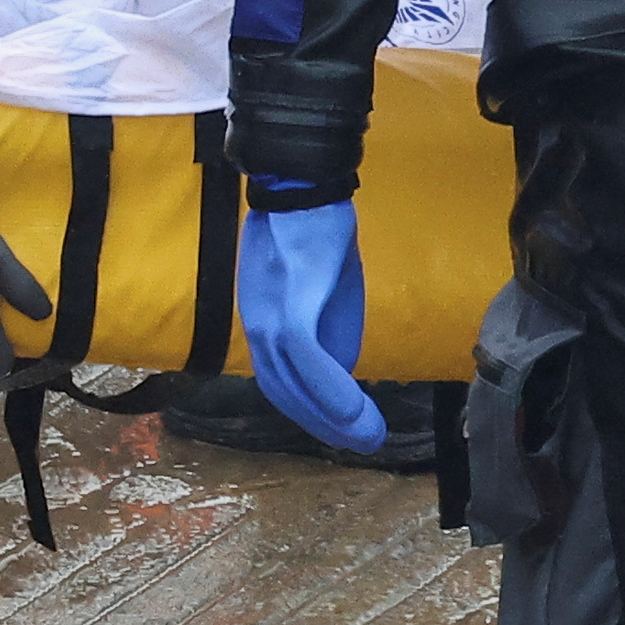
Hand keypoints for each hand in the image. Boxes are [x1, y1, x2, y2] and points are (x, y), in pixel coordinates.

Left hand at [237, 197, 380, 453]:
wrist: (306, 180)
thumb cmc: (316, 230)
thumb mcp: (323, 288)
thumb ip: (327, 327)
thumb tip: (338, 368)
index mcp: (263, 323)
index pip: (280, 383)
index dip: (312, 413)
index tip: (344, 431)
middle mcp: (258, 326)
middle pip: (284, 392)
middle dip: (325, 426)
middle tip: (364, 444)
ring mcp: (270, 316)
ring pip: (294, 383)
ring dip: (332, 418)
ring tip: (366, 436)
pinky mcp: (290, 304)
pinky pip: (307, 358)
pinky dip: (330, 390)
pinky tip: (354, 411)